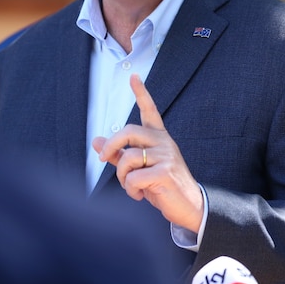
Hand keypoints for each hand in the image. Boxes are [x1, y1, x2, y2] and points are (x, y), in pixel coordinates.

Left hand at [92, 74, 203, 231]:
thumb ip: (118, 154)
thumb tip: (96, 141)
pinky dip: (130, 189)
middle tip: (103, 158)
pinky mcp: (165, 172)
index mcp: (159, 138)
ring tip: (131, 187)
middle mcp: (163, 142)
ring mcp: (166, 156)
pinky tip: (139, 195)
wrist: (189, 206)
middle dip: (111, 145)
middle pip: (128, 131)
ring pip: (127, 158)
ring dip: (122, 177)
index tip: (134, 77)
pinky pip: (133, 178)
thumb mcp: (139, 168)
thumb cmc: (162, 186)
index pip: (150, 111)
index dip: (141, 93)